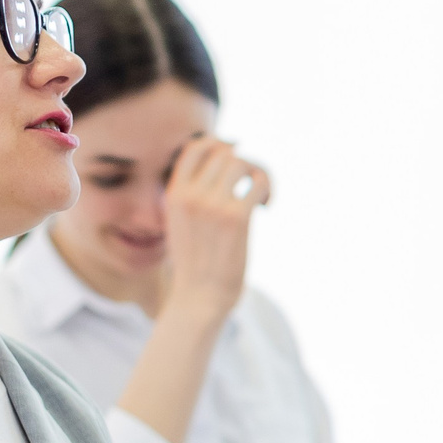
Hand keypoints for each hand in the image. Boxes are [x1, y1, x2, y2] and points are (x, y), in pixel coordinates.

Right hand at [160, 138, 270, 324]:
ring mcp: (212, 205)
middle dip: (243, 164)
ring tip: (260, 197)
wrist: (199, 299)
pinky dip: (268, 187)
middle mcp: (190, 195)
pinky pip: (258, 182)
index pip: (195, 147)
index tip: (235, 154)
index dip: (219, 143)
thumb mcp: (180, 224)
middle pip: (224, 153)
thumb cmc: (195, 265)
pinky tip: (266, 205)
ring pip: (241, 163)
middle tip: (252, 185)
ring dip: (258, 173)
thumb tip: (224, 167)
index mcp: (174, 195)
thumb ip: (192, 197)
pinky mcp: (235, 217)